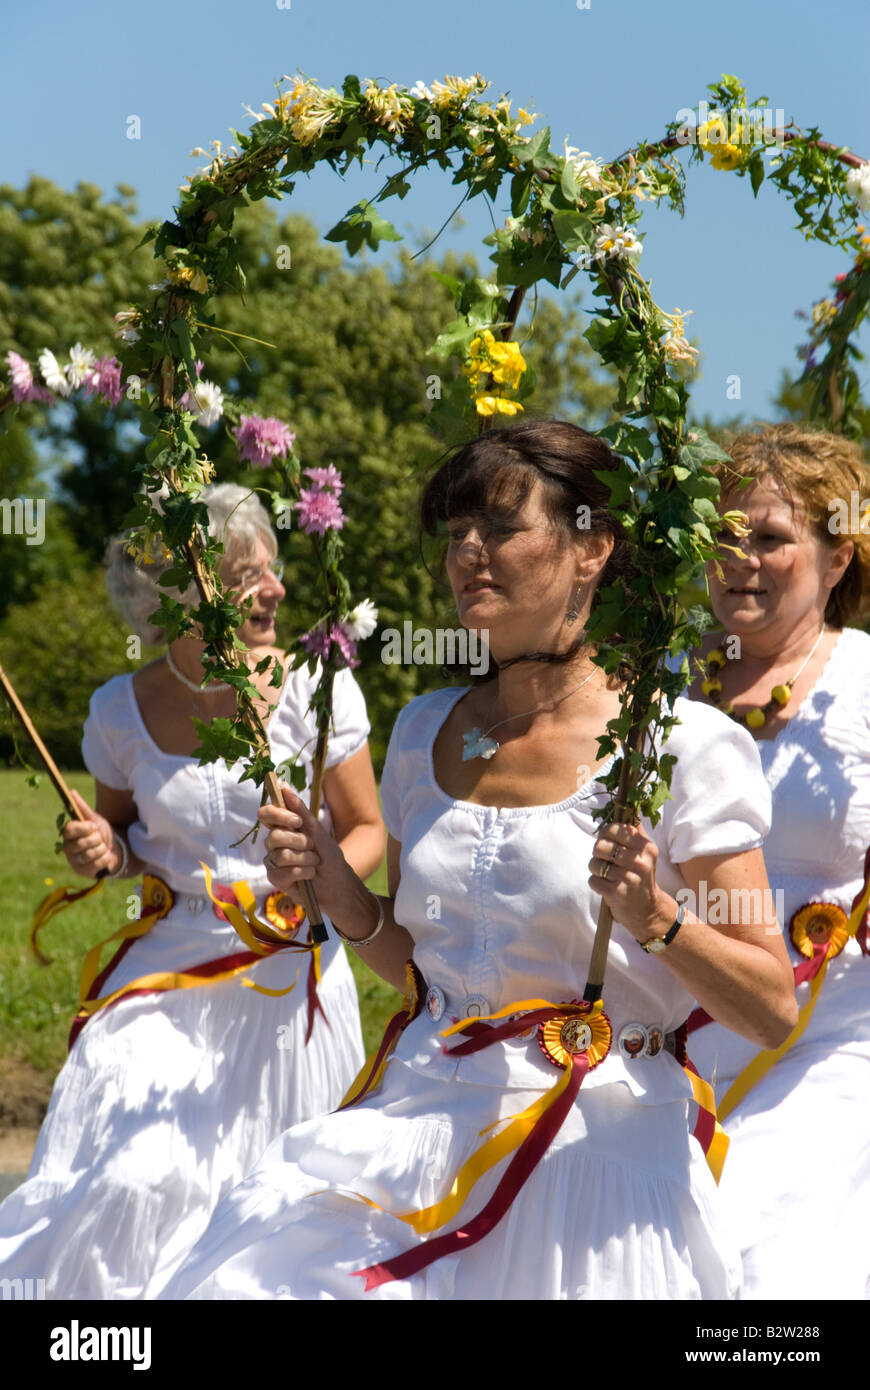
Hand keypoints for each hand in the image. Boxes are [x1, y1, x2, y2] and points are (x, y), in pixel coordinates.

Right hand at [62, 790, 122, 877]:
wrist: (115, 849)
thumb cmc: (101, 833)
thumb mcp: (95, 819)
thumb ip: (82, 807)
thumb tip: (71, 792)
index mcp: (68, 834)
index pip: (69, 829)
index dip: (84, 828)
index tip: (94, 826)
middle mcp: (68, 848)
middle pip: (80, 843)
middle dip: (96, 839)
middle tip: (100, 838)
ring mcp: (74, 861)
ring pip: (88, 854)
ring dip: (101, 849)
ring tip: (103, 847)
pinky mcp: (82, 871)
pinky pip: (95, 864)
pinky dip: (105, 858)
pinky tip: (105, 856)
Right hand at [258, 784, 351, 913]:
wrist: (339, 883)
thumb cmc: (329, 855)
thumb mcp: (317, 830)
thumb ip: (300, 810)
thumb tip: (283, 785)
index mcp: (283, 828)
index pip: (266, 814)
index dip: (278, 815)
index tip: (297, 821)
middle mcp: (275, 843)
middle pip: (274, 836)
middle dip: (300, 842)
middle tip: (313, 847)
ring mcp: (274, 861)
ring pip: (281, 855)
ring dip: (305, 859)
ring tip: (315, 863)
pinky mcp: (276, 879)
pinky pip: (283, 872)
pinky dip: (303, 872)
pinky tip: (310, 875)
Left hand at [588, 821, 674, 943]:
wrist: (648, 910)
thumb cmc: (641, 875)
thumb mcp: (644, 852)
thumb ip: (634, 830)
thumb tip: (625, 806)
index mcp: (645, 846)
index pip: (615, 828)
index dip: (605, 833)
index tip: (608, 840)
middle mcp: (639, 861)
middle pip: (600, 845)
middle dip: (598, 852)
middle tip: (606, 859)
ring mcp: (629, 878)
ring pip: (594, 863)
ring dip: (596, 869)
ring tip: (606, 874)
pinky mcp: (617, 893)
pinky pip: (593, 880)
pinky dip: (595, 883)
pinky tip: (606, 886)